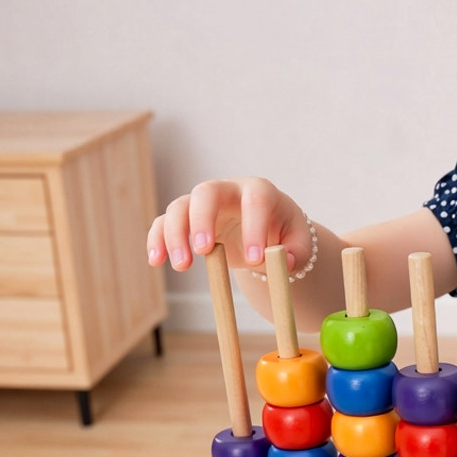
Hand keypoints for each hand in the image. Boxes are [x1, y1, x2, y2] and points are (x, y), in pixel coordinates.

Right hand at [146, 178, 312, 275]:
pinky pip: (163, 223)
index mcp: (260, 192)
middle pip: (206, 192)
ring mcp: (202, 204)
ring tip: (182, 266)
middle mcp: (227, 190)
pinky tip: (156, 261)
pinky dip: (157, 240)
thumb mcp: (299, 241)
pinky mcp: (186, 219)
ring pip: (180, 207)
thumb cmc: (284, 232)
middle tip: (203, 250)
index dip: (254, 227)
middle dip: (202, 219)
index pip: (255, 201)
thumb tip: (286, 263)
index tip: (254, 259)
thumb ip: (298, 251)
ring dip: (175, 234)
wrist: (264, 229)